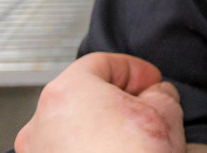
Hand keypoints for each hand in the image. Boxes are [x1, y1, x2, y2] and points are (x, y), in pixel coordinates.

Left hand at [15, 53, 185, 152]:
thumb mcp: (165, 114)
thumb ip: (159, 93)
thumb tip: (155, 95)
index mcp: (68, 92)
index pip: (103, 63)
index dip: (136, 70)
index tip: (153, 83)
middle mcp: (41, 123)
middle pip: (83, 96)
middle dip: (116, 101)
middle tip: (147, 111)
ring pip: (71, 127)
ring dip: (99, 128)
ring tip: (131, 141)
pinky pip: (65, 152)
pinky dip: (86, 152)